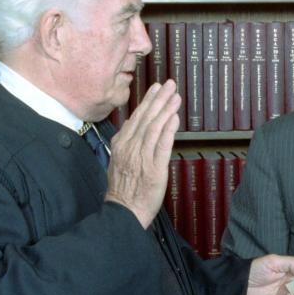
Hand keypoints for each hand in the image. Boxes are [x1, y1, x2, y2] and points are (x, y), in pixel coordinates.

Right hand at [104, 80, 180, 228]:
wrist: (123, 210)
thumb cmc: (123, 188)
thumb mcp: (119, 160)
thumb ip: (128, 143)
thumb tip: (137, 127)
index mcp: (121, 144)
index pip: (136, 117)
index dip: (147, 101)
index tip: (155, 89)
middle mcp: (130, 147)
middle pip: (146, 118)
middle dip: (158, 99)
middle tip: (169, 84)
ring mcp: (142, 157)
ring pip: (155, 127)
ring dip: (166, 109)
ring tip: (175, 96)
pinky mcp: (154, 168)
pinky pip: (162, 145)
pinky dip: (168, 129)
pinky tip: (174, 118)